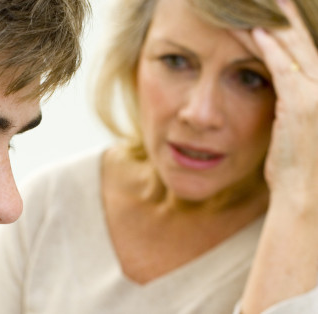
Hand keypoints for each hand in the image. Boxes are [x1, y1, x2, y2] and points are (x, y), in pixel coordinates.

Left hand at [235, 2, 317, 312]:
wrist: (306, 202)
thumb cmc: (299, 175)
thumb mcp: (295, 138)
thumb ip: (289, 113)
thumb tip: (278, 102)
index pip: (309, 55)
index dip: (293, 34)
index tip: (275, 17)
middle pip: (308, 44)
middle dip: (289, 18)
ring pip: (297, 49)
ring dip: (275, 26)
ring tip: (264, 2)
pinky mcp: (304, 105)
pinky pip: (283, 67)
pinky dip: (269, 47)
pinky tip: (255, 31)